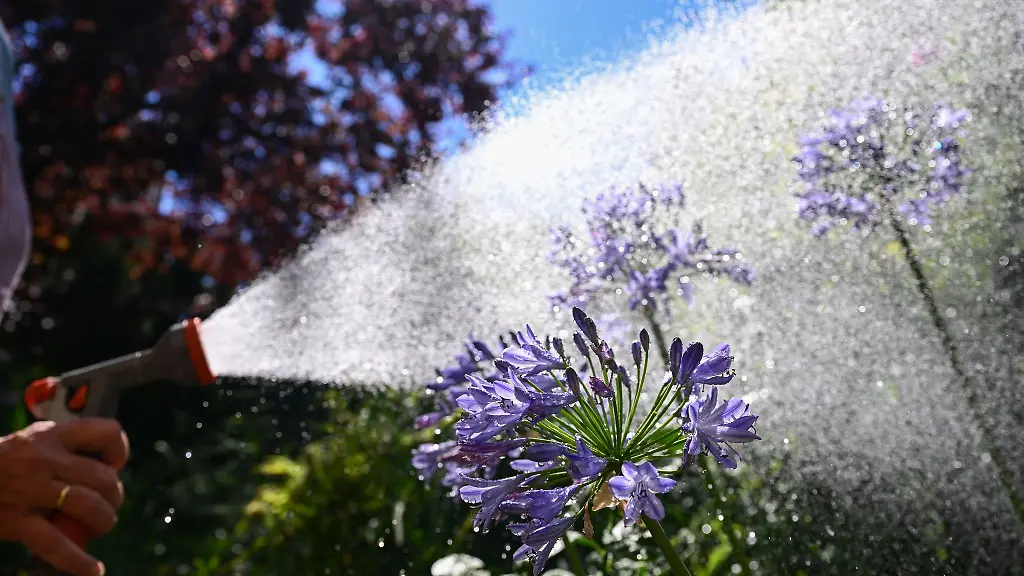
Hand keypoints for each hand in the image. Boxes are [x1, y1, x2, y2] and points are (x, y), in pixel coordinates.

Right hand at [0, 419, 129, 575]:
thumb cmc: (7, 463)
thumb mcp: (35, 441)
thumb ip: (67, 447)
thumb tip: (110, 466)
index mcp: (53, 435)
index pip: (106, 432)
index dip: (119, 450)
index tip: (114, 465)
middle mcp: (44, 459)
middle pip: (103, 477)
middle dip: (115, 496)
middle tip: (110, 505)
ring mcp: (30, 490)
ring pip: (89, 505)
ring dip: (105, 520)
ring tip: (102, 526)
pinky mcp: (16, 521)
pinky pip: (55, 543)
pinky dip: (78, 560)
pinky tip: (94, 569)